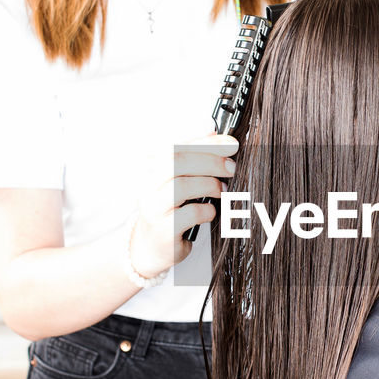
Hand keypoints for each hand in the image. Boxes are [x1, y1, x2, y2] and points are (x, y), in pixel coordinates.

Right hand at [129, 134, 238, 277]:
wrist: (150, 247)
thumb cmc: (168, 209)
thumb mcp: (177, 180)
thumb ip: (192, 156)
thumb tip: (212, 132)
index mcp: (150, 167)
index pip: (175, 145)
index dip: (205, 141)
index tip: (229, 143)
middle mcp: (146, 185)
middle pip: (177, 162)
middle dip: (211, 161)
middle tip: (231, 167)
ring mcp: (152, 208)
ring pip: (181, 186)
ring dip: (210, 185)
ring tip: (223, 189)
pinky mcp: (163, 229)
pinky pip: (190, 213)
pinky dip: (207, 210)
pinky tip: (211, 211)